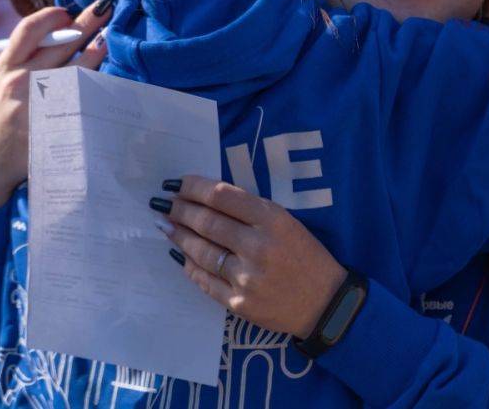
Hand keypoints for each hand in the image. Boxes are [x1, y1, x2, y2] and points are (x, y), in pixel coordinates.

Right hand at [0, 0, 113, 207]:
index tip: (66, 12)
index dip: (51, 16)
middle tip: (105, 7)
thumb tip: (53, 36)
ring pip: (77, 69)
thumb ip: (18, 62)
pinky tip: (106, 77)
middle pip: (60, 44)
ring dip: (96, 50)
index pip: (29, 30)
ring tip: (107, 39)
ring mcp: (39, 105)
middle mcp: (21, 83)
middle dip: (86, 22)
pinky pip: (82, 99)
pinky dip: (95, 85)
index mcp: (4, 69)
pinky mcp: (55, 125)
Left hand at [159, 176, 346, 338]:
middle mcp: (257, 246)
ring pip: (201, 251)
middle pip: (207, 222)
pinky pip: (204, 281)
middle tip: (163, 203)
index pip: (222, 197)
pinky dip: (189, 266)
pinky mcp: (238, 302)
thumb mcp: (287, 222)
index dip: (194, 187)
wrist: (325, 304)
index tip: (176, 183)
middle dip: (180, 210)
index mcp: (272, 220)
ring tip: (166, 225)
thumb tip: (207, 201)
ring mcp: (246, 277)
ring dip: (179, 236)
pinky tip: (180, 256)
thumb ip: (251, 211)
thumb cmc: (307, 256)